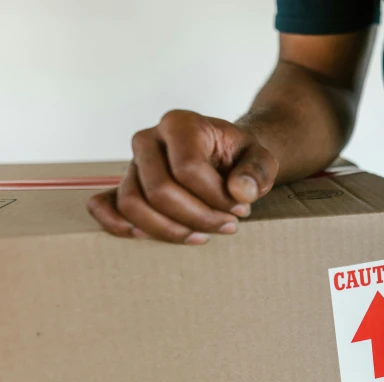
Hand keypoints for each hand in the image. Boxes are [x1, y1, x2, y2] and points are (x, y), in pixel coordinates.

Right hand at [87, 110, 277, 243]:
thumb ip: (257, 172)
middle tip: (227, 225)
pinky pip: (104, 205)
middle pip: (159, 191)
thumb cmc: (240, 156)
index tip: (241, 208)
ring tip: (202, 235)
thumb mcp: (261, 158)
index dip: (216, 197)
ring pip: (133, 204)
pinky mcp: (124, 184)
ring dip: (169, 230)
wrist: (224, 155)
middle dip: (197, 217)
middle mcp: (149, 139)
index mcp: (180, 123)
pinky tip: (145, 237)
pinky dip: (117, 225)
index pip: (188, 169)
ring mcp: (132, 162)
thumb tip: (240, 192)